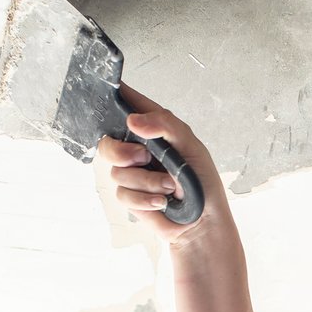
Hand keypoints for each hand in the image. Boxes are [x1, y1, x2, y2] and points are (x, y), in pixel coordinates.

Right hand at [95, 85, 230, 247]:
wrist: (203, 222)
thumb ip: (165, 126)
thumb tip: (133, 120)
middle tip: (143, 157)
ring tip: (170, 188)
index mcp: (153, 129)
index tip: (110, 90)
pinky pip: (123, 194)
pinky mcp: (130, 196)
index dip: (115, 95)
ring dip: (147, 182)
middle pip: (108, 141)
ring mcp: (132, 173)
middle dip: (122, 151)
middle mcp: (138, 149)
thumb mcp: (191, 146)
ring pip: (118, 172)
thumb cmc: (202, 182)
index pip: (128, 104)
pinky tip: (161, 202)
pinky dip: (145, 199)